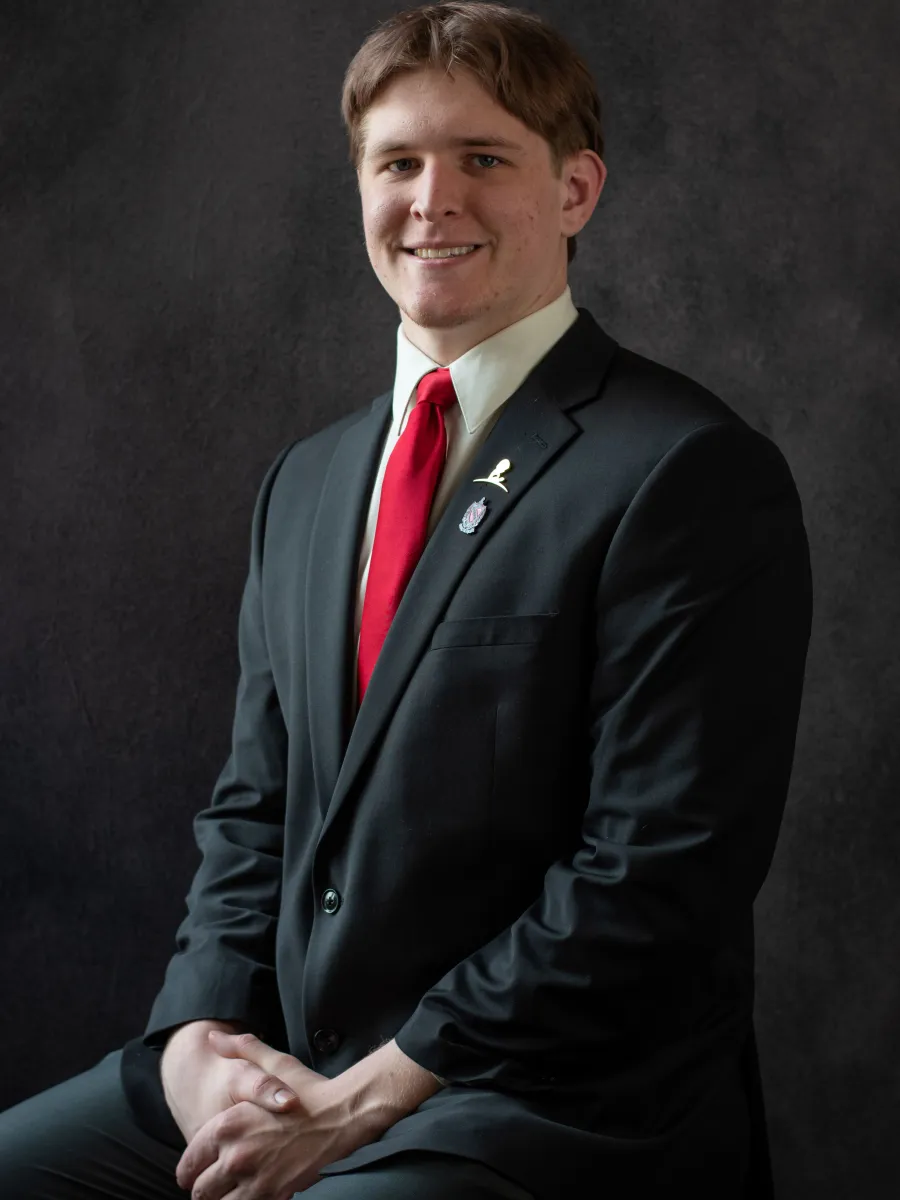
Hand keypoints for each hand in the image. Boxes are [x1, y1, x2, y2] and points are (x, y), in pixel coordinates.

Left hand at [175, 1031, 385, 1198]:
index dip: (188, 1169)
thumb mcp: (273, 1063)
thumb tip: (212, 1037)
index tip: (191, 1174)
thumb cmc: (309, 1089)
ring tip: (227, 1195)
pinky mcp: (274, 1195)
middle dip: (202, 1189)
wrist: (343, 1115)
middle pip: (201, 1190)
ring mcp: (255, 1179)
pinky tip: (249, 1196)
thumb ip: (240, 1049)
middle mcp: (236, 1156)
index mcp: (228, 1125)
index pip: (190, 1161)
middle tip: (209, 1187)